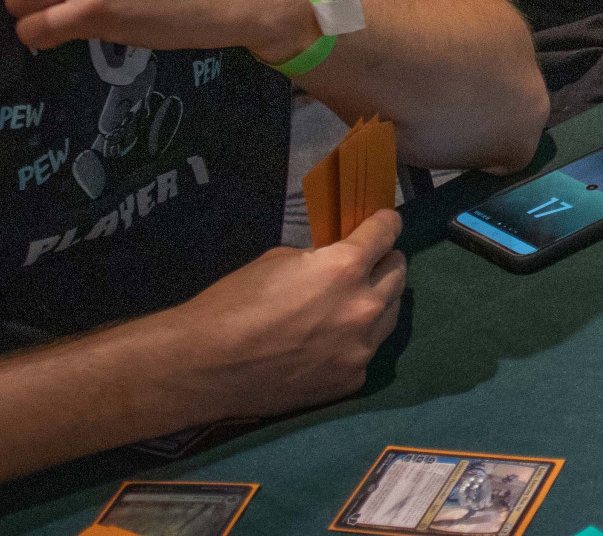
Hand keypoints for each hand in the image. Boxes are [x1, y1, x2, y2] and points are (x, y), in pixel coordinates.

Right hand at [170, 210, 406, 418]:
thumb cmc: (232, 304)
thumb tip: (338, 258)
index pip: (387, 233)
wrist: (203, 367)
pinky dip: (355, 341)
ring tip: (354, 300)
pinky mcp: (352, 379)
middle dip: (385, 262)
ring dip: (377, 301)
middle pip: (399, 273)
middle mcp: (364, 306)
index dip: (385, 224)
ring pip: (390, 313)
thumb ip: (320, 258)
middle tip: (371, 262)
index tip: (385, 223)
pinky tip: (332, 342)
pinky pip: (366, 351)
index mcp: (345, 268)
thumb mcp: (279, 261)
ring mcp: (361, 348)